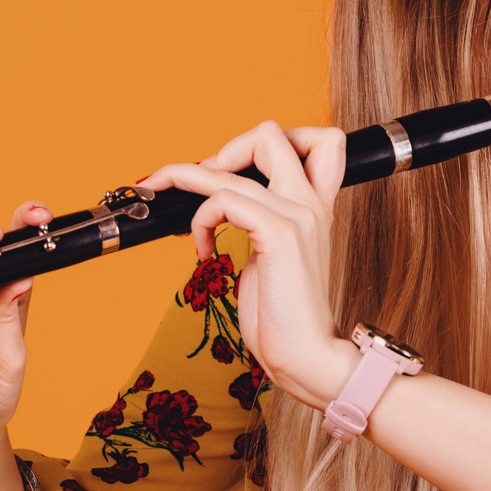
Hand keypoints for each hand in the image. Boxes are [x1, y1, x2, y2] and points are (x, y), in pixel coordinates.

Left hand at [144, 122, 358, 409]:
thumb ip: (259, 225)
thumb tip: (222, 208)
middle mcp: (310, 203)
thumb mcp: (272, 257)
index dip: (273, 142)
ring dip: (185, 178)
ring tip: (170, 202)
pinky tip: (202, 250)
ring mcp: (297, 215)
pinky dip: (200, 219)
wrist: (307, 356)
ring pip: (231, 164)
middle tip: (203, 181)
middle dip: (225, 148)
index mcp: (315, 206)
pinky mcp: (279, 235)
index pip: (320, 141)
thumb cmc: (285, 317)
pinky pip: (223, 199)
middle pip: (271, 133)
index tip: (236, 170)